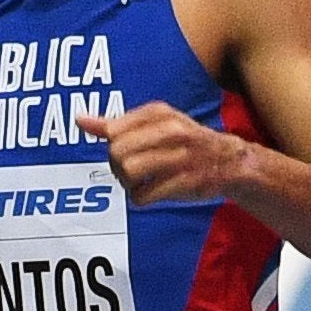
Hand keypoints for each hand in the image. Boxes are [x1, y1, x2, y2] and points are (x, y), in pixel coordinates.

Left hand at [76, 101, 247, 204]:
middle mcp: (171, 131)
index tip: (125, 148)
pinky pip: (142, 195)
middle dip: (117, 165)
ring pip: (128, 171)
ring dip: (128, 183)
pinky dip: (141, 197)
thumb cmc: (185, 142)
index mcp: (160, 113)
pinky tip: (152, 191)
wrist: (230, 161)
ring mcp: (180, 156)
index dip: (112, 144)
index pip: (113, 130)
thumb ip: (116, 123)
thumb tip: (80, 120)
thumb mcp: (154, 123)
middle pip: (116, 152)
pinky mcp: (185, 181)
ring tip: (141, 180)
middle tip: (131, 169)